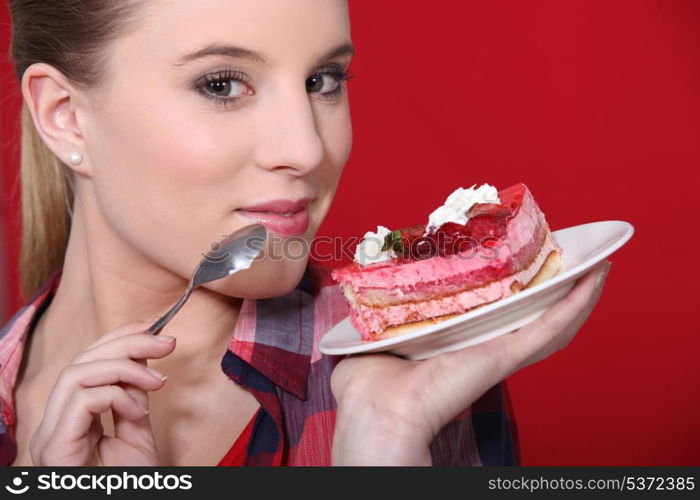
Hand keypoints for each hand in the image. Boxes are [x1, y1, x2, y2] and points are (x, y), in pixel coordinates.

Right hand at [29, 320, 175, 465]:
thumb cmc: (130, 485)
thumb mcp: (136, 433)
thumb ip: (133, 397)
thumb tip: (144, 359)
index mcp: (70, 418)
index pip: (86, 361)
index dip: (120, 337)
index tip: (156, 327)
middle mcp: (53, 424)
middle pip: (81, 361)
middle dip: (128, 344)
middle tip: (167, 345)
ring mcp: (49, 437)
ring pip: (77, 373)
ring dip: (125, 368)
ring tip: (157, 383)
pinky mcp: (54, 448)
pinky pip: (81, 399)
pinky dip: (116, 395)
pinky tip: (138, 411)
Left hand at [330, 260, 611, 464]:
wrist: (377, 409)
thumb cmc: (370, 383)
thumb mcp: (374, 336)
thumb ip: (373, 315)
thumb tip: (361, 293)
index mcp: (454, 342)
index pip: (493, 314)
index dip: (513, 290)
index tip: (524, 261)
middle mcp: (482, 347)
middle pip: (530, 316)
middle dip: (555, 288)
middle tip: (572, 258)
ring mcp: (498, 352)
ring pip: (551, 322)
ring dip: (577, 292)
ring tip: (595, 263)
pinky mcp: (506, 355)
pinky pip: (550, 328)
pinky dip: (576, 303)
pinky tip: (594, 278)